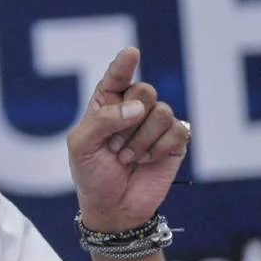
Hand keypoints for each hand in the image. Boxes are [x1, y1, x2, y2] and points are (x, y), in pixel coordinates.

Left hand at [66, 47, 190, 233]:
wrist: (113, 208)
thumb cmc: (92, 175)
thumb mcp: (82, 146)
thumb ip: (103, 120)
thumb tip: (138, 107)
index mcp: (106, 103)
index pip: (117, 76)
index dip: (124, 64)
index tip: (131, 53)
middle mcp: (133, 108)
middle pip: (145, 90)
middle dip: (129, 121)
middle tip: (115, 147)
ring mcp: (155, 123)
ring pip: (162, 111)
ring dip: (142, 140)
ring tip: (128, 158)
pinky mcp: (175, 140)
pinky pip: (178, 129)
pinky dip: (160, 148)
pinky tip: (148, 160)